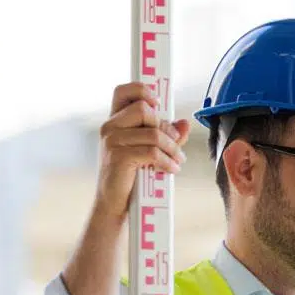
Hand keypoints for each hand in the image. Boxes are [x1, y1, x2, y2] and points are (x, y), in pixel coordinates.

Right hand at [96, 82, 190, 217]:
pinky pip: (152, 152)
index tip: (159, 103)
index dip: (142, 89)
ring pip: (153, 132)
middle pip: (144, 109)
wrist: (114, 204)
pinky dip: (167, 161)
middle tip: (176, 143)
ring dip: (172, 148)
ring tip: (178, 160)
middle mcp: (110, 127)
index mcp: (115, 121)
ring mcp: (112, 141)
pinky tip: (172, 169)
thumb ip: (166, 136)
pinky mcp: (118, 157)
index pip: (123, 91)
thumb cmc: (131, 176)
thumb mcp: (149, 152)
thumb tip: (185, 123)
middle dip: (166, 127)